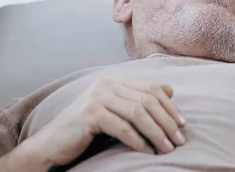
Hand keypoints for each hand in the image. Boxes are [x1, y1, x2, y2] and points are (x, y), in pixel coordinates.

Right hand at [27, 77, 186, 166]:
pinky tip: (148, 152)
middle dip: (167, 121)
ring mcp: (97, 97)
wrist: (51, 145)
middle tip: (180, 140)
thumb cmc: (86, 130)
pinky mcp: (90, 113)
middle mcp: (106, 83)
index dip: (170, 106)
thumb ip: (139, 99)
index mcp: (114, 80)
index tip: (183, 125)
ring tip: (168, 148)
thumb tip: (171, 90)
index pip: (152, 88)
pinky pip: (123, 128)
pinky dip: (138, 141)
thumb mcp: (116, 112)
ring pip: (138, 113)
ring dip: (157, 133)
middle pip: (148, 100)